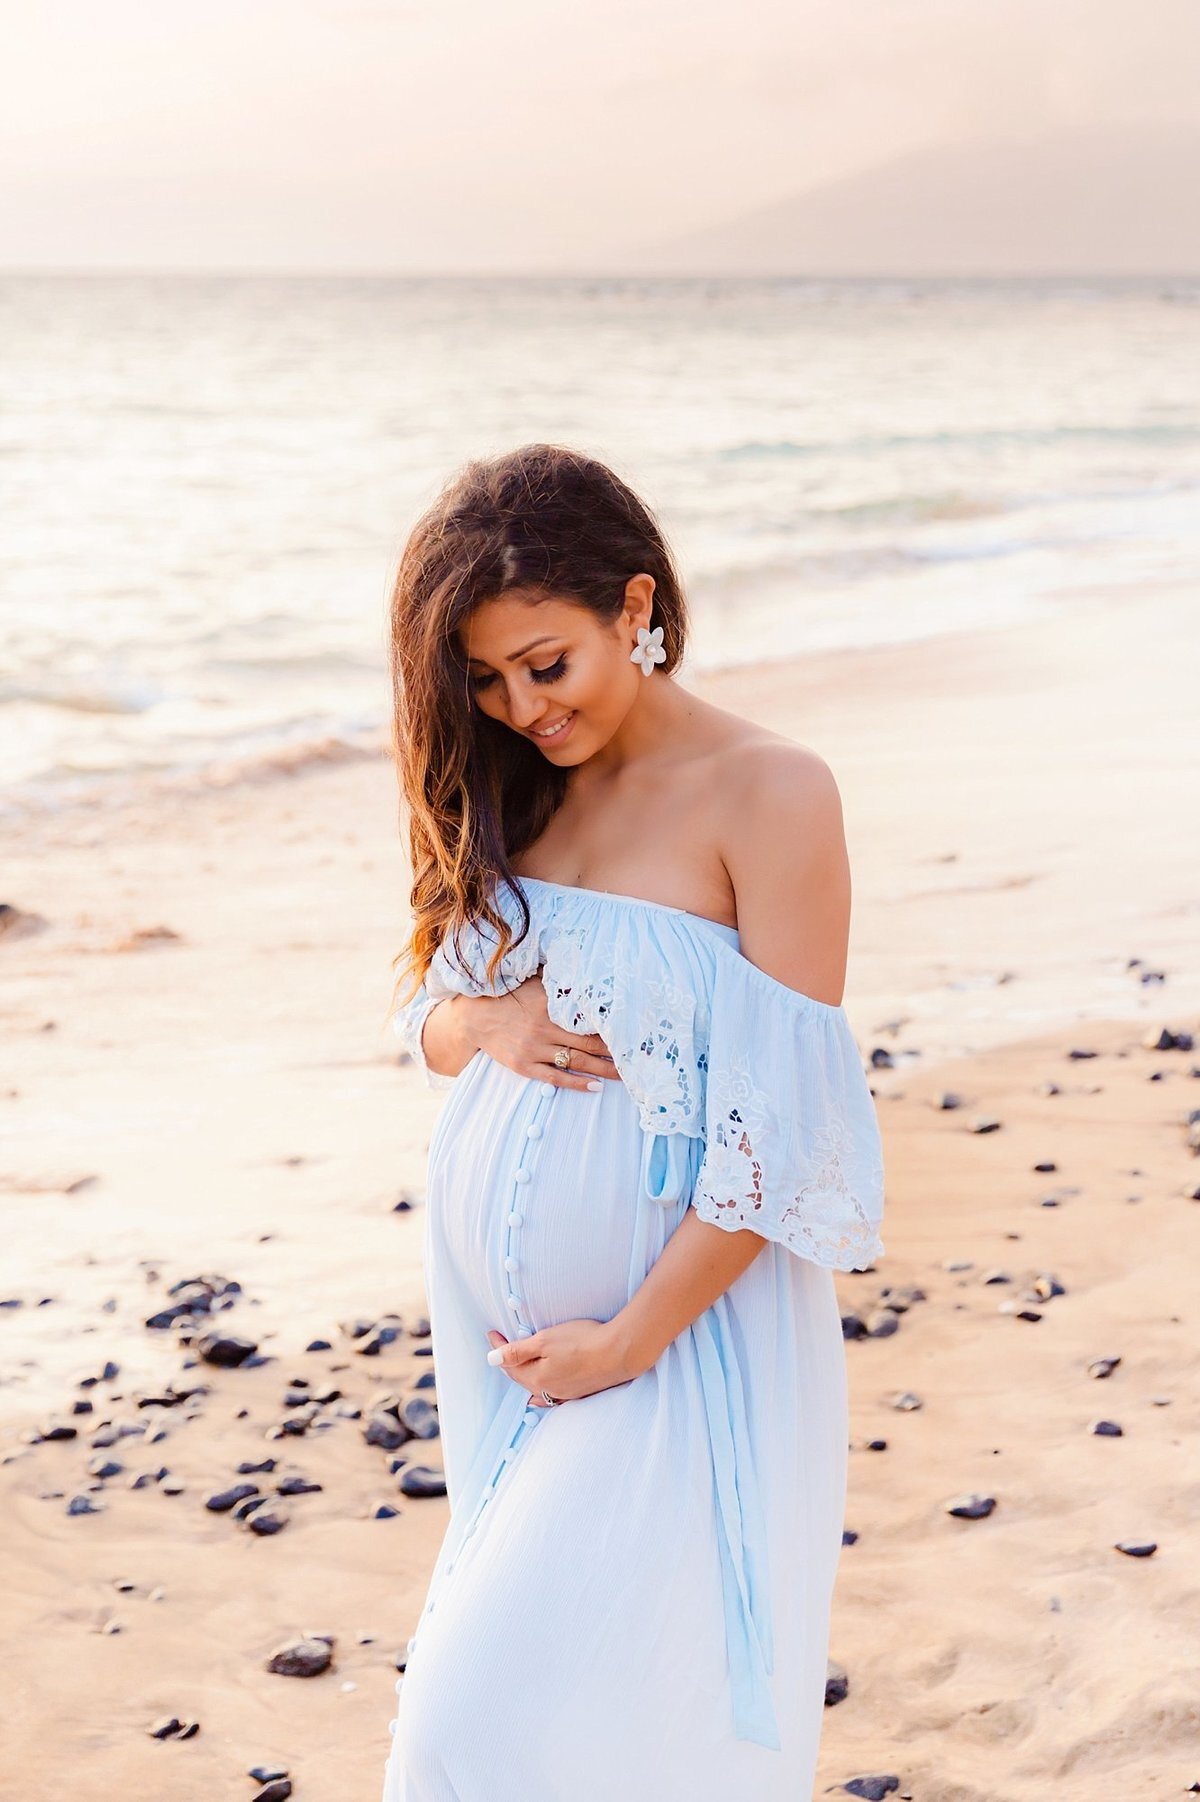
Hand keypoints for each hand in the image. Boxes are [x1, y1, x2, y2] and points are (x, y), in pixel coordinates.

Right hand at [471, 972, 622, 1093]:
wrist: (474, 1016)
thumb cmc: (510, 994)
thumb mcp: (536, 982)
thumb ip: (561, 982)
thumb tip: (589, 972)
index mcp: (550, 1007)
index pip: (590, 1020)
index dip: (613, 1028)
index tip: (633, 1033)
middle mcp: (544, 1029)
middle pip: (589, 1044)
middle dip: (615, 1053)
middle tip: (638, 1059)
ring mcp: (534, 1050)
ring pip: (576, 1062)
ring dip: (603, 1070)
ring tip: (625, 1076)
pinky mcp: (524, 1066)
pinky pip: (555, 1078)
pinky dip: (576, 1083)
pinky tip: (595, 1087)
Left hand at [485, 1319, 634, 1405]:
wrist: (620, 1352)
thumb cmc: (583, 1342)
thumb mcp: (545, 1340)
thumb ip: (518, 1351)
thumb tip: (492, 1358)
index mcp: (537, 1379)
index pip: (510, 1365)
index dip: (499, 1348)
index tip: (492, 1334)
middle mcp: (549, 1391)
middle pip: (522, 1378)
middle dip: (509, 1363)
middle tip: (501, 1346)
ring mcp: (566, 1393)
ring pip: (537, 1387)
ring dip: (524, 1376)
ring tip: (516, 1367)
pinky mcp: (580, 1392)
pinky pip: (553, 1396)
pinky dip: (541, 1394)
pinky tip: (539, 1398)